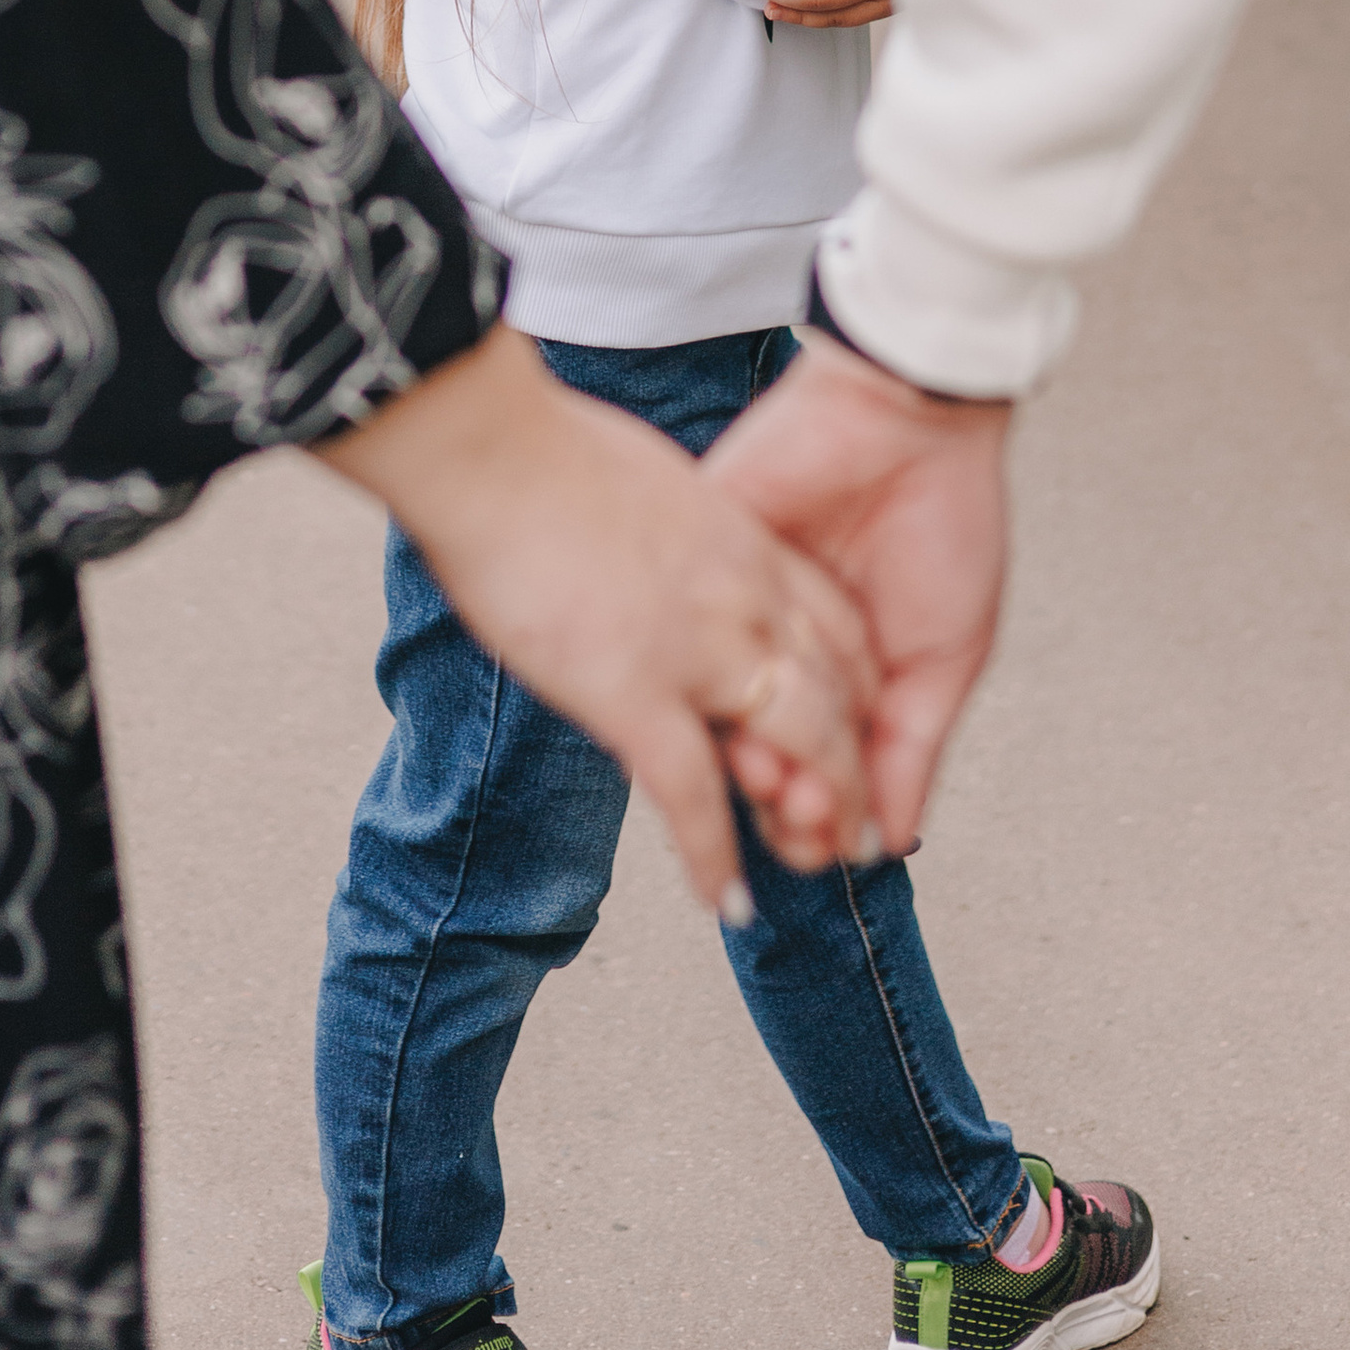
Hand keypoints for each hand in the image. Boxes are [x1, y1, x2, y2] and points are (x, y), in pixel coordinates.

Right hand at [321, 328, 880, 917]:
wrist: (494, 450)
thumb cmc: (538, 454)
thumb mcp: (643, 484)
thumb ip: (669, 532)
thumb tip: (650, 553)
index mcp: (741, 538)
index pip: (835, 622)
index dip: (855, 681)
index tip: (853, 720)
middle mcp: (742, 595)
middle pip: (835, 691)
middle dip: (853, 761)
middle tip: (855, 813)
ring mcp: (697, 648)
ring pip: (794, 747)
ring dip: (811, 812)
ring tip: (817, 860)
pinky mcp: (636, 694)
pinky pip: (696, 796)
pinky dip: (715, 856)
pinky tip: (727, 898)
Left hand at [706, 336, 1011, 852]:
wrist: (906, 417)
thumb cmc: (945, 520)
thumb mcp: (947, 656)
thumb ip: (911, 750)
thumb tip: (885, 839)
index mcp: (848, 676)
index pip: (821, 773)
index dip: (825, 817)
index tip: (836, 833)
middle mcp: (786, 653)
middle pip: (763, 757)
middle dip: (781, 799)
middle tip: (799, 806)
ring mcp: (740, 613)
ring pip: (717, 713)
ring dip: (743, 757)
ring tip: (769, 765)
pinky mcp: (699, 566)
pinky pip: (683, 646)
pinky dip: (706, 691)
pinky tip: (730, 718)